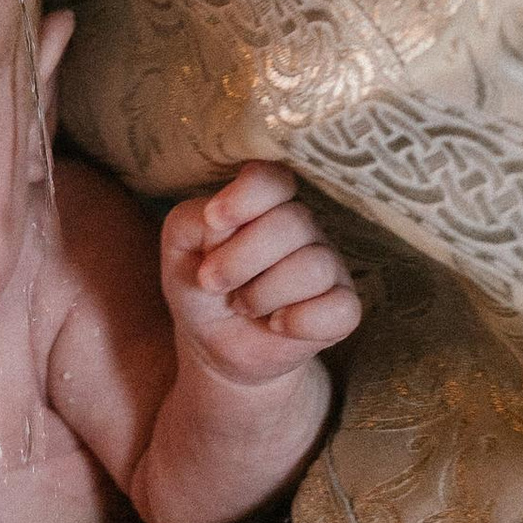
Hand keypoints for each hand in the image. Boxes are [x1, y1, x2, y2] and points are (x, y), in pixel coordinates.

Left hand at [161, 165, 360, 388]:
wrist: (212, 344)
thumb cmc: (200, 286)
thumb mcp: (180, 247)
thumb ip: (191, 220)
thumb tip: (221, 221)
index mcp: (265, 203)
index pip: (274, 179)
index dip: (247, 195)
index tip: (213, 219)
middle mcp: (304, 227)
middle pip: (293, 223)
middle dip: (240, 259)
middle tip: (213, 283)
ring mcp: (329, 267)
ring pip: (313, 267)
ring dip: (263, 294)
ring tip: (242, 305)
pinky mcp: (342, 309)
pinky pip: (341, 309)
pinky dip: (300, 322)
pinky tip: (276, 324)